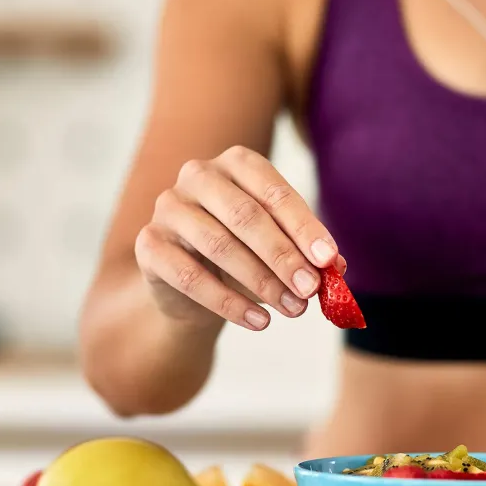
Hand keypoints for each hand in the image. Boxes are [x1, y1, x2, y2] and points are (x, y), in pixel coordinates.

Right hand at [135, 146, 343, 329]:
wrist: (190, 287)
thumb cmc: (244, 255)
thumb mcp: (279, 250)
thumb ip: (307, 254)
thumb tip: (336, 269)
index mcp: (236, 164)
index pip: (274, 191)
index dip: (304, 227)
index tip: (329, 260)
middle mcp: (198, 175)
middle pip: (245, 215)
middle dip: (283, 255)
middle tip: (310, 289)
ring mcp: (169, 207)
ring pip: (218, 244)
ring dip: (261, 282)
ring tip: (293, 310)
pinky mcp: (148, 244)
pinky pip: (189, 276)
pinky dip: (227, 303)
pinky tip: (258, 321)